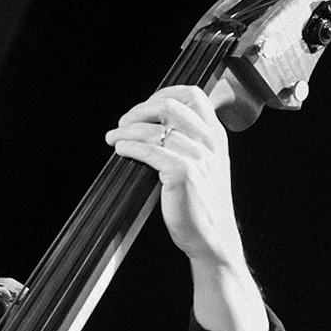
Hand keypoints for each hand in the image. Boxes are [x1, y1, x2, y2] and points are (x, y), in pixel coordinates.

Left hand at [107, 84, 241, 264]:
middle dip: (138, 110)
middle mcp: (209, 142)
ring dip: (126, 130)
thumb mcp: (207, 165)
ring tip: (114, 138)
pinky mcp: (183, 174)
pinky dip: (130, 146)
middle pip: (169, 105)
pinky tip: (121, 150)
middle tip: (123, 123)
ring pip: (153, 129)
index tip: (145, 107)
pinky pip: (149, 150)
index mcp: (216, 135)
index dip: (164, 94)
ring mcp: (198, 157)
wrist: (213, 236)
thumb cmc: (204, 204)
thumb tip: (156, 123)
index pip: (193, 94)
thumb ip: (191, 141)